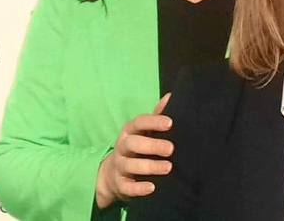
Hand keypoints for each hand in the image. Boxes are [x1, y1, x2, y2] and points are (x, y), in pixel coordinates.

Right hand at [95, 94, 172, 208]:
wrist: (112, 175)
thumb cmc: (137, 148)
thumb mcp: (144, 131)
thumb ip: (157, 116)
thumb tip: (171, 96)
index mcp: (130, 131)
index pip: (139, 122)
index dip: (153, 122)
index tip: (170, 123)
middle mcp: (123, 147)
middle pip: (134, 143)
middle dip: (152, 145)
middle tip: (171, 149)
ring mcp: (120, 166)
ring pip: (130, 165)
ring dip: (149, 166)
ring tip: (168, 168)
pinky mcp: (120, 185)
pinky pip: (127, 187)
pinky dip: (138, 188)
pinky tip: (152, 188)